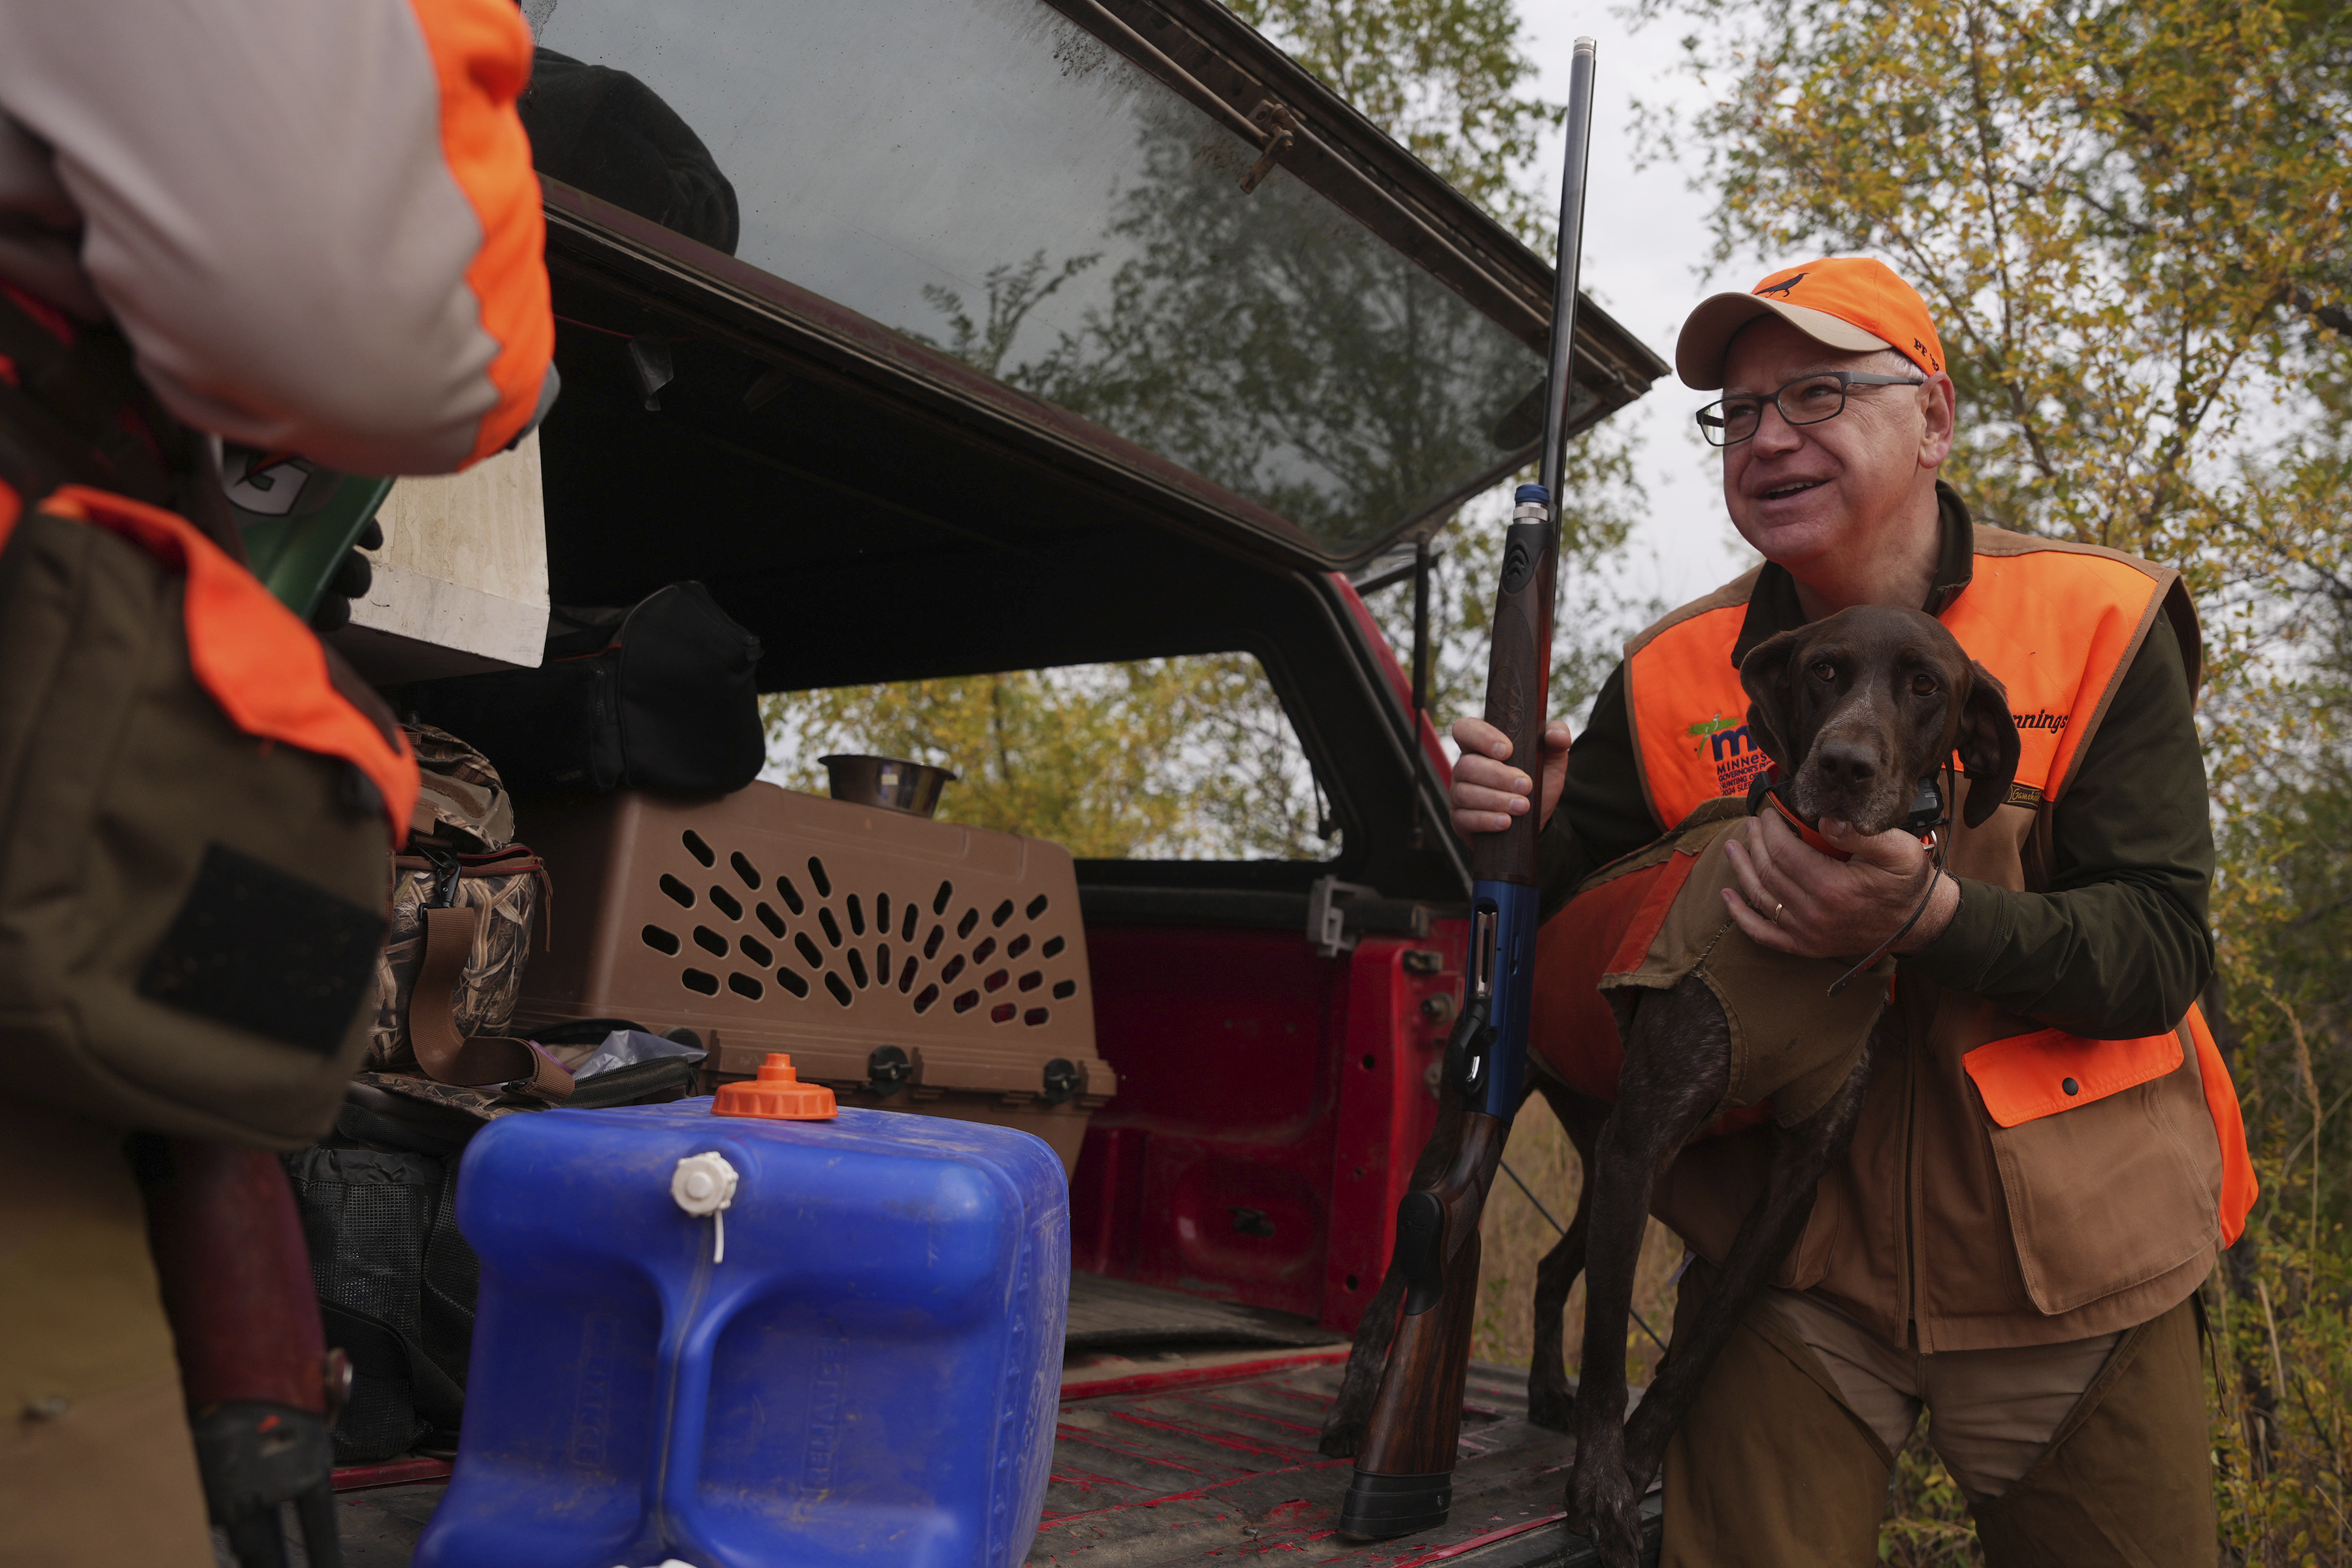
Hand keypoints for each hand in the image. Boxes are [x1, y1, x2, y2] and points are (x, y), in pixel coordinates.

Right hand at [1449, 715, 1571, 838]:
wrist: (1534, 820)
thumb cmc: (1536, 783)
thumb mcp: (1551, 761)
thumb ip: (1556, 741)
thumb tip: (1557, 735)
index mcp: (1480, 746)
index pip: (1466, 729)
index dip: (1481, 737)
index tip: (1507, 751)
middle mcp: (1465, 767)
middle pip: (1467, 765)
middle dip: (1498, 776)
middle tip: (1526, 785)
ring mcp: (1458, 794)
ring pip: (1465, 793)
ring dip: (1496, 800)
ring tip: (1522, 806)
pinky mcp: (1460, 819)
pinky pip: (1465, 819)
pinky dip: (1487, 820)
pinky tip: (1505, 822)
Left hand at [1720, 810, 1958, 959]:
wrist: (1917, 922)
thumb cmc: (1907, 883)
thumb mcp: (1898, 851)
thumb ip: (1860, 834)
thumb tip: (1825, 820)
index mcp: (1832, 888)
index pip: (1784, 852)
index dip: (1772, 829)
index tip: (1770, 813)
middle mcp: (1814, 914)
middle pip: (1768, 871)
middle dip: (1755, 843)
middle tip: (1751, 824)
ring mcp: (1807, 933)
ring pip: (1760, 897)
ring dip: (1741, 870)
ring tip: (1732, 847)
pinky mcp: (1805, 946)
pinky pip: (1763, 934)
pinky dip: (1742, 916)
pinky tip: (1728, 898)